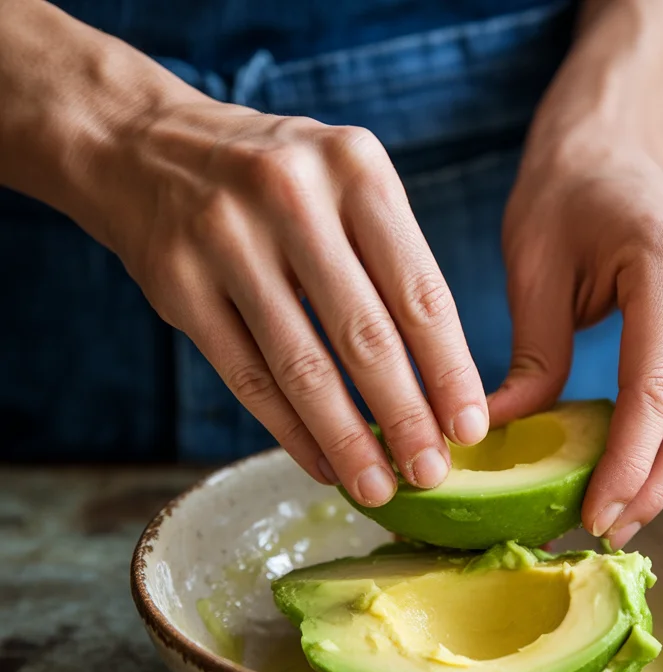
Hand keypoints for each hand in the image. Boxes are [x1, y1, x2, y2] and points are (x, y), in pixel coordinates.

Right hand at [100, 101, 489, 502]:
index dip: (449, 372)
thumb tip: (442, 383)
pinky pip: (246, 377)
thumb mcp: (346, 181)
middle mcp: (292, 196)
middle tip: (431, 473)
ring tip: (378, 487)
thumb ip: (393, 261)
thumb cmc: (276, 177)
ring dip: (346, 440)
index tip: (470, 430)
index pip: (420, 292)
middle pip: (366, 336)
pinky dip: (289, 431)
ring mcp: (227, 240)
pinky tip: (321, 463)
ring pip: (302, 367)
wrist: (143, 144)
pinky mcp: (178, 284)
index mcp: (356, 169)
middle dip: (406, 418)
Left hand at [493, 143, 662, 548]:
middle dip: (655, 484)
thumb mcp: (532, 271)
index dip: (629, 466)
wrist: (611, 147)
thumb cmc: (562, 198)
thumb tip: (503, 444)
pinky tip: (640, 464)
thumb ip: (531, 363)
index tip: (596, 517)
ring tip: (622, 511)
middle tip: (610, 531)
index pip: (656, 390)